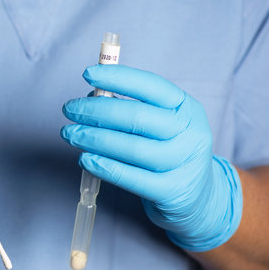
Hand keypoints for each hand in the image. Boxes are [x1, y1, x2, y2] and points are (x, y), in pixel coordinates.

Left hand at [61, 65, 241, 250]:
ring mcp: (183, 163)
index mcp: (186, 107)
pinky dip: (104, 167)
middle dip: (96, 111)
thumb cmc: (168, 149)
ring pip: (132, 148)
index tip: (87, 74)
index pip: (151, 86)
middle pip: (137, 117)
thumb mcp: (161, 123)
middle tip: (69, 109)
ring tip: (70, 134)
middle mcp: (190, 133)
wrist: (199, 195)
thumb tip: (91, 97)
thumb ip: (130, 107)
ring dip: (94, 139)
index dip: (117, 77)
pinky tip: (85, 158)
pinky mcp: (171, 191)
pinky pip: (131, 178)